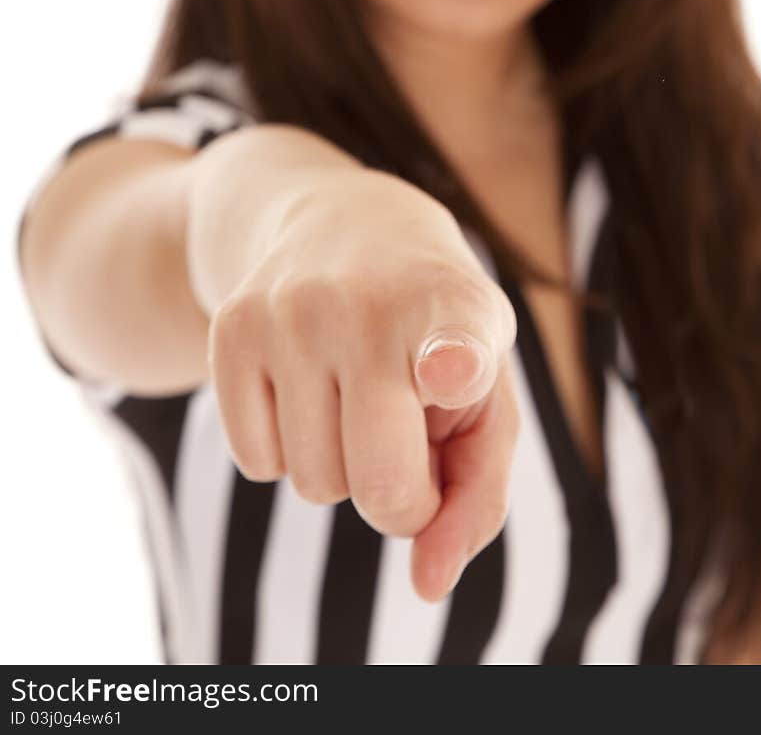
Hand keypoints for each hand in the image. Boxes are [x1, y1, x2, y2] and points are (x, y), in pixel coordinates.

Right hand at [202, 169, 519, 601]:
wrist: (340, 220)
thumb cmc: (434, 334)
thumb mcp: (484, 396)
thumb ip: (475, 497)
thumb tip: (428, 586)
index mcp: (457, 309)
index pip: (454, 345)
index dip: (452, 368)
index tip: (449, 371)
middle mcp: (369, 304)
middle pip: (377, 488)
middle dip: (399, 495)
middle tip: (408, 436)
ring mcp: (290, 311)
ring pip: (312, 485)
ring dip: (341, 464)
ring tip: (356, 389)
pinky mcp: (230, 326)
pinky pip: (257, 462)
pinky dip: (286, 447)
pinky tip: (306, 383)